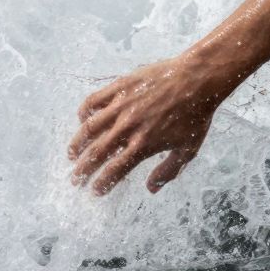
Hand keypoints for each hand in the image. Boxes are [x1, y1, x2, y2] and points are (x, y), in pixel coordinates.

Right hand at [68, 56, 219, 195]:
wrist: (198, 79)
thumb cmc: (196, 115)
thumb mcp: (188, 149)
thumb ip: (168, 171)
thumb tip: (151, 189)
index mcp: (143, 145)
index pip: (114, 171)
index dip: (101, 184)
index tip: (94, 190)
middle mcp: (128, 128)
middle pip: (96, 154)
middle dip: (82, 170)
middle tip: (75, 179)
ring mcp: (121, 106)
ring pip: (89, 128)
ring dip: (77, 144)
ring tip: (71, 154)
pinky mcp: (120, 87)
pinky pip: (94, 100)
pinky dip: (84, 112)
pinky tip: (82, 120)